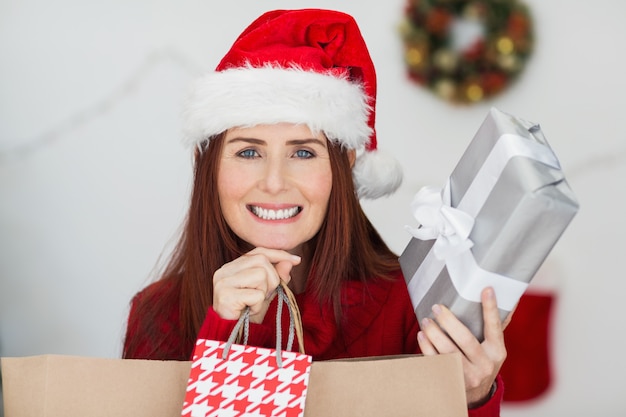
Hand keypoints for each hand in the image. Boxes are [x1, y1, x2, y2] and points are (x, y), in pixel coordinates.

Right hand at [213, 247, 300, 323]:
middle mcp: (224, 271)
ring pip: (260, 275)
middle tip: (264, 296)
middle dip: (272, 279)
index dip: (278, 254)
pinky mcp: (225, 296)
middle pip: (262, 261)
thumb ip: (277, 276)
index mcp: (232, 267)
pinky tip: (249, 311)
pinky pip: (256, 294)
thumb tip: (289, 262)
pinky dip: (258, 305)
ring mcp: (223, 282)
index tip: (297, 260)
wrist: (231, 336)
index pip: (258, 252)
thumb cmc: (247, 313)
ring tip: (254, 304)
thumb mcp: (266, 293)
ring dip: (264, 293)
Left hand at [417, 287, 508, 407]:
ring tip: (426, 320)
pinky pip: (436, 362)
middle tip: (437, 307)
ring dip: (434, 333)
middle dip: (449, 321)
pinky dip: (426, 347)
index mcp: (497, 351)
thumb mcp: (494, 348)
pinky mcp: (452, 380)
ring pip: (448, 352)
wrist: (476, 395)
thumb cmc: (483, 361)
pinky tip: (421, 335)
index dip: (491, 308)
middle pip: (465, 340)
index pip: (495, 327)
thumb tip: (511, 298)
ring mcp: (468, 376)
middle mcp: (485, 365)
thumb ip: (497, 325)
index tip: (486, 289)